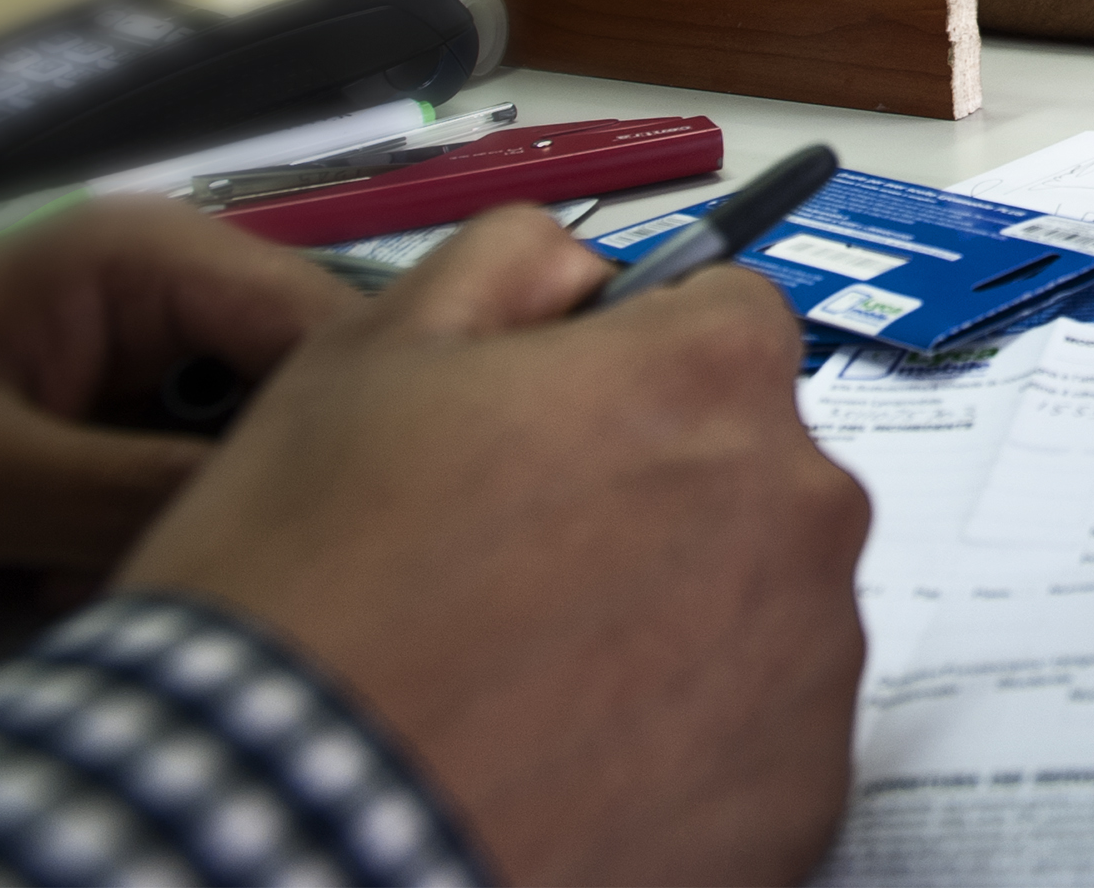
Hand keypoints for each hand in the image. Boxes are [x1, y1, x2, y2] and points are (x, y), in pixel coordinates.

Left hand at [0, 200, 355, 626]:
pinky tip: (64, 577)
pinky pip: (198, 488)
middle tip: (170, 559)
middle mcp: (177, 295)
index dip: (357, 417)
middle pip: (308, 390)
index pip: (324, 321)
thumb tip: (287, 515)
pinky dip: (153, 544)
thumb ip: (127, 486)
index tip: (330, 527)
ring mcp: (152, 366)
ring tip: (79, 572)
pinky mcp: (124, 433)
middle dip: (259, 487)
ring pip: (259, 452)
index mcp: (149, 256)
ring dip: (198, 526)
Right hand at [121, 208, 870, 886]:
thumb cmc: (307, 608)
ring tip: (529, 678)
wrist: (281, 838)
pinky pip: (761, 740)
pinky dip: (689, 750)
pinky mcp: (804, 798)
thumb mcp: (359, 362)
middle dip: (657, 498)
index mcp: (709, 378)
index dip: (632, 367)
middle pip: (751, 467)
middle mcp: (799, 507)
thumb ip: (506, 267)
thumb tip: (572, 263)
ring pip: (761, 605)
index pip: (726, 320)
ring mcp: (812, 662)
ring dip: (676, 623)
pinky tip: (569, 759)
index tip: (567, 427)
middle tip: (519, 566)